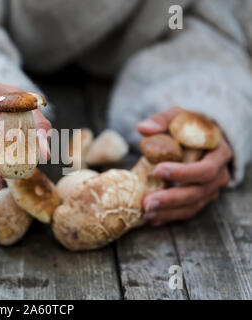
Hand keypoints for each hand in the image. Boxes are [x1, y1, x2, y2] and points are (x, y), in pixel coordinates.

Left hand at [137, 107, 231, 225]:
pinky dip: (169, 217)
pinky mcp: (199, 200)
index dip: (183, 173)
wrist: (197, 138)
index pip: (205, 169)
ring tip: (146, 212)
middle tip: (147, 202)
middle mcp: (218, 176)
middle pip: (198, 192)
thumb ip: (162, 120)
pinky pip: (186, 212)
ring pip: (192, 206)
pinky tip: (152, 219)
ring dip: (168, 212)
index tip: (157, 170)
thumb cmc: (188, 126)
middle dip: (171, 198)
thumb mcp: (177, 117)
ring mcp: (210, 190)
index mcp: (218, 154)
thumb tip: (143, 129)